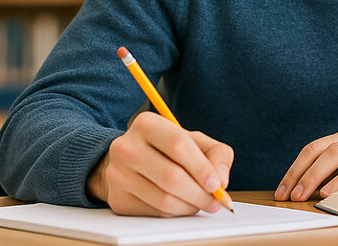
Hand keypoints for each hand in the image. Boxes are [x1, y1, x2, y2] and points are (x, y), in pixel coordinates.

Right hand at [87, 111, 233, 216]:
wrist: (129, 161)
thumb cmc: (166, 150)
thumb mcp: (193, 141)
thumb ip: (216, 153)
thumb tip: (221, 180)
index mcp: (146, 124)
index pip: (178, 145)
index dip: (201, 167)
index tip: (217, 184)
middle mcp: (126, 147)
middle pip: (171, 176)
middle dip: (200, 194)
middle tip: (214, 201)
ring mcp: (117, 174)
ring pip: (164, 199)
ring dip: (189, 206)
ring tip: (199, 202)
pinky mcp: (117, 199)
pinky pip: (154, 213)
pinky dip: (174, 213)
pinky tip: (180, 204)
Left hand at [274, 125, 337, 200]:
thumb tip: (317, 189)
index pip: (315, 147)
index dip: (296, 167)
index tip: (283, 187)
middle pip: (319, 148)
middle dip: (298, 171)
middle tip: (285, 193)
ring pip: (335, 153)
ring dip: (314, 175)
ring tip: (301, 194)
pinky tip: (330, 192)